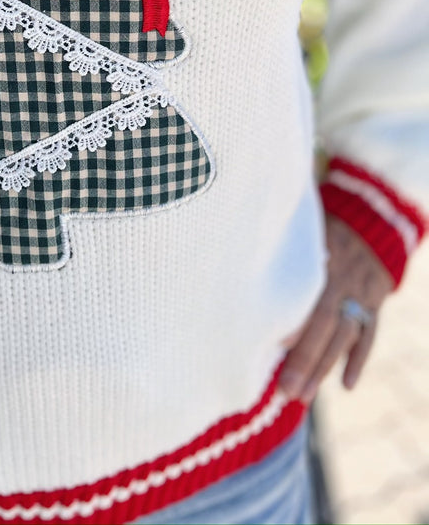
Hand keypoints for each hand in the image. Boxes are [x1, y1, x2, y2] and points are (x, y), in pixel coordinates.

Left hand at [278, 214, 393, 403]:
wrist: (372, 216)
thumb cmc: (319, 226)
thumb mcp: (299, 231)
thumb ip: (278, 253)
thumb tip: (237, 280)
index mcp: (318, 256)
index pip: (303, 294)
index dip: (289, 323)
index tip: (270, 348)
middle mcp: (341, 276)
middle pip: (324, 322)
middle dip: (304, 359)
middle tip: (285, 391)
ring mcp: (360, 291)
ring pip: (345, 335)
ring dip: (325, 367)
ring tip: (305, 396)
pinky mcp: (375, 302)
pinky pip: (370, 334)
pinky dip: (358, 360)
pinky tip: (346, 386)